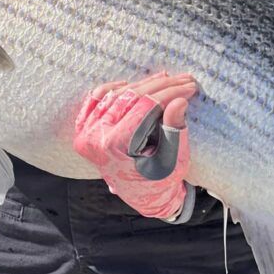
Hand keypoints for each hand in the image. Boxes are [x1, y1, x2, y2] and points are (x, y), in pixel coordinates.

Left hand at [73, 71, 197, 220]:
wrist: (143, 195)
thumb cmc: (162, 180)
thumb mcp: (173, 160)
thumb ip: (174, 130)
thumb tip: (179, 100)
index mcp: (114, 146)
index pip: (145, 106)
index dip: (169, 93)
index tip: (189, 87)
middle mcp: (94, 137)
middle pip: (130, 97)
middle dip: (160, 86)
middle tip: (183, 79)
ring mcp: (85, 132)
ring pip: (116, 94)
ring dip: (142, 84)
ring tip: (165, 78)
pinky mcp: (84, 128)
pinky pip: (96, 99)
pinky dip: (114, 89)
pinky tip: (132, 84)